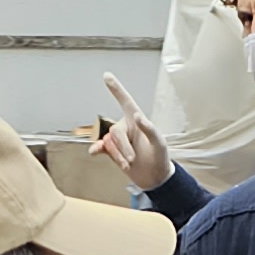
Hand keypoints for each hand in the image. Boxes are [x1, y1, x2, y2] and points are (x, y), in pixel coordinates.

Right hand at [93, 72, 170, 192]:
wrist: (154, 178)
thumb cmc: (160, 157)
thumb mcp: (159, 143)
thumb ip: (149, 128)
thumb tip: (138, 116)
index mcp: (137, 121)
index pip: (125, 101)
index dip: (116, 89)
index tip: (107, 76)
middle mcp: (126, 127)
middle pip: (114, 131)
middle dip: (122, 147)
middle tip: (132, 159)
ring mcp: (118, 140)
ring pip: (108, 142)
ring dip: (118, 155)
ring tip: (129, 164)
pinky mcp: (112, 151)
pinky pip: (100, 147)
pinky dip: (97, 149)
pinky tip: (94, 152)